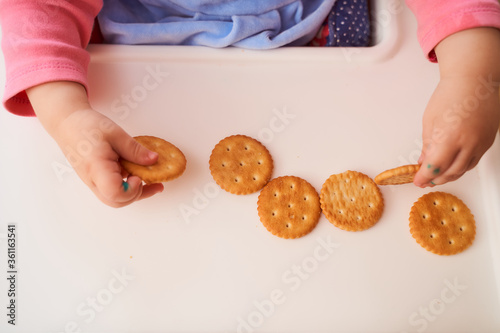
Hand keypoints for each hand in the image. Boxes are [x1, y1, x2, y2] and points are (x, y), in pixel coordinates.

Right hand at [56, 108, 164, 206]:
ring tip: (152, 181)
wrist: (67, 124)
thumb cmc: (87, 126)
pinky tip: (138, 176)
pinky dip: (127, 188)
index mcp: (96, 167)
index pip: (115, 192)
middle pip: (117, 201)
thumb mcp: (116, 133)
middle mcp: (93, 180)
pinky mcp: (96, 180)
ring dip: (135, 193)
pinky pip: (112, 191)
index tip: (139, 176)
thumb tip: (154, 160)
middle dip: (138, 194)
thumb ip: (135, 150)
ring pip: (115, 199)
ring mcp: (93, 182)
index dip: (131, 189)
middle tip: (154, 181)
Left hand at [413, 27, 499, 186]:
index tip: (418, 181)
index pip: (435, 167)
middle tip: (425, 180)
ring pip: (463, 169)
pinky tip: (452, 166)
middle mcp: (467, 143)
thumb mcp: (430, 120)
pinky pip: (473, 161)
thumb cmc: (450, 94)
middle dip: (436, 179)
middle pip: (450, 172)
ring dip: (449, 175)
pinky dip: (462, 167)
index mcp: (449, 137)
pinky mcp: (488, 141)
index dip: (424, 177)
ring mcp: (480, 143)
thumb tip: (424, 160)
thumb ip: (427, 144)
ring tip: (437, 175)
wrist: (474, 80)